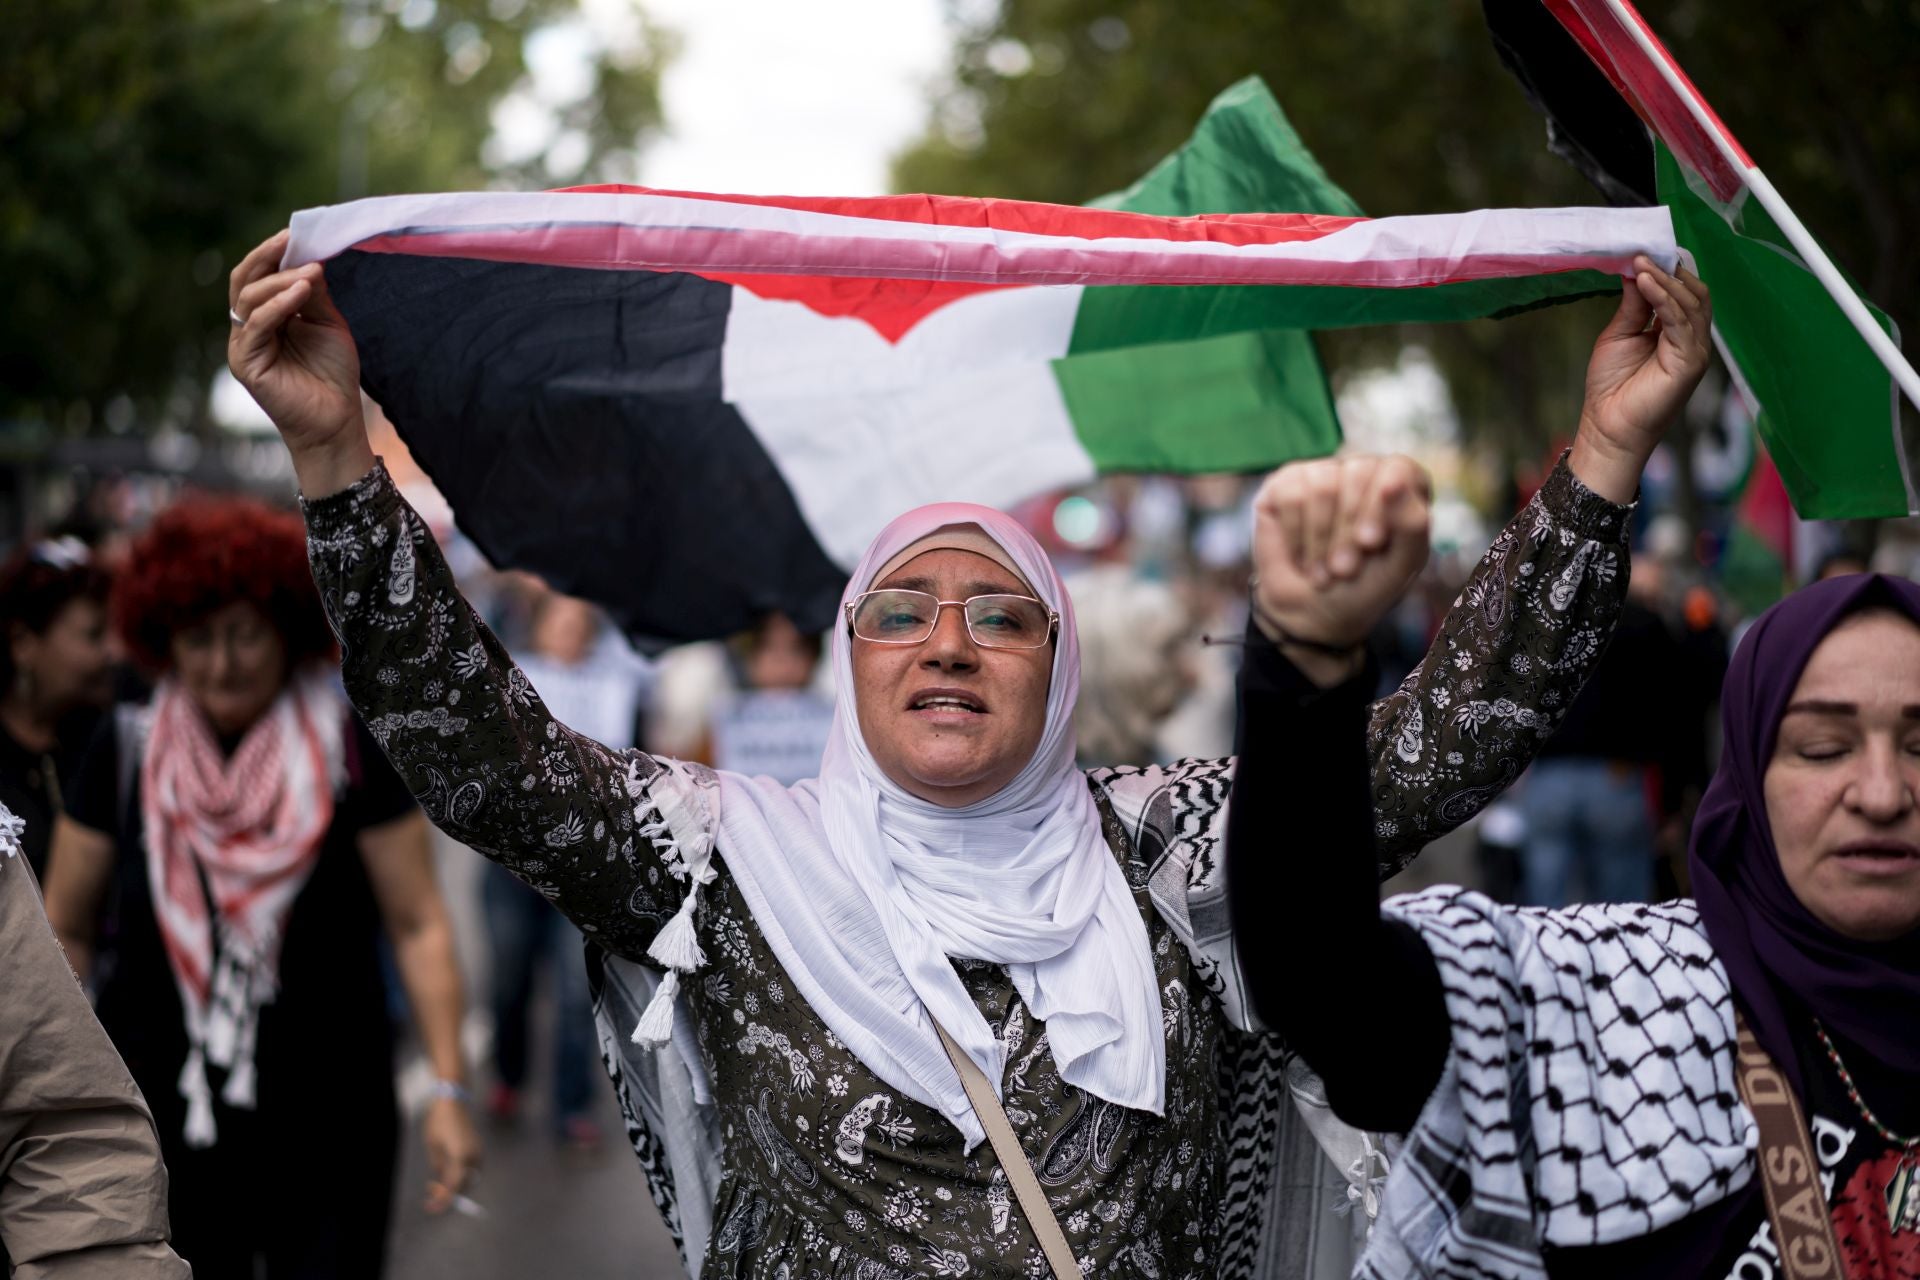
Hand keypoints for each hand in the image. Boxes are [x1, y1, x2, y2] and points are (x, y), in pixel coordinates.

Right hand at [226, 229, 373, 494]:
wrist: (337, 419)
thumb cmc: (333, 374)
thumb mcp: (327, 324)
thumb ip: (314, 294)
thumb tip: (309, 258)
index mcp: (267, 316)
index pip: (259, 276)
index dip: (273, 254)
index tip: (294, 234)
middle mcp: (249, 328)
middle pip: (245, 281)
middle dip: (266, 257)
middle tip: (289, 240)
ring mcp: (244, 345)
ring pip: (249, 299)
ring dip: (280, 281)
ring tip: (310, 272)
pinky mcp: (246, 363)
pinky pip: (256, 325)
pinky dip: (278, 305)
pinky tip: (301, 292)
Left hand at [421, 1096, 480, 1214]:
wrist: (453, 1101)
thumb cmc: (438, 1122)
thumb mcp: (433, 1147)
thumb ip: (439, 1167)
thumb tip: (441, 1183)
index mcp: (460, 1156)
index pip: (454, 1186)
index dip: (443, 1200)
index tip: (432, 1207)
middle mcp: (473, 1156)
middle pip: (463, 1185)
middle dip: (447, 1192)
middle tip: (429, 1190)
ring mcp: (478, 1152)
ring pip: (468, 1179)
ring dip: (453, 1185)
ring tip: (435, 1182)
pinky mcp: (477, 1149)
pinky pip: (470, 1169)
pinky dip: (459, 1176)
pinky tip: (446, 1173)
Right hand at [1251, 454, 1430, 666]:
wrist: (1310, 613)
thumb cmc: (1363, 589)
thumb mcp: (1399, 567)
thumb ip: (1412, 525)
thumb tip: (1394, 482)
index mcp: (1401, 488)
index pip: (1398, 468)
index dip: (1382, 503)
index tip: (1371, 542)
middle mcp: (1362, 474)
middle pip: (1358, 472)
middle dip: (1348, 530)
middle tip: (1345, 569)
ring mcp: (1322, 475)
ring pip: (1322, 485)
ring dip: (1320, 539)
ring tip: (1323, 570)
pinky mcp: (1286, 485)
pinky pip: (1291, 495)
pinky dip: (1296, 535)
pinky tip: (1301, 555)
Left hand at [1569, 258, 1712, 502]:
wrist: (1607, 427)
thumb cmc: (1611, 387)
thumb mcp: (1619, 334)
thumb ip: (1633, 305)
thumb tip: (1636, 269)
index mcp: (1677, 333)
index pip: (1683, 292)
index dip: (1668, 269)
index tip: (1645, 249)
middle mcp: (1692, 339)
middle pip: (1694, 293)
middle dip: (1670, 269)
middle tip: (1644, 251)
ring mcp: (1695, 351)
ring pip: (1691, 303)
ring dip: (1665, 279)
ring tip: (1640, 263)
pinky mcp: (1690, 363)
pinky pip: (1682, 322)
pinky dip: (1664, 298)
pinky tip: (1645, 281)